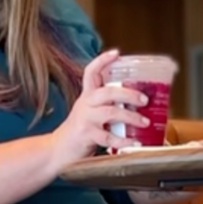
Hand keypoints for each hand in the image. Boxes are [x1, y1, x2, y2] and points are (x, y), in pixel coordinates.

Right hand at [52, 49, 152, 166]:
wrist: (58, 150)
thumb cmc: (79, 131)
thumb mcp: (89, 111)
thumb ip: (107, 104)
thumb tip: (136, 102)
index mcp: (87, 96)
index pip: (91, 72)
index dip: (102, 61)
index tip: (116, 53)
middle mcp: (85, 104)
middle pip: (108, 92)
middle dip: (129, 94)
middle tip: (144, 100)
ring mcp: (85, 119)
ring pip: (111, 112)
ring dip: (131, 116)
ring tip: (144, 121)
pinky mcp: (86, 135)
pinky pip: (108, 137)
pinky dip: (123, 140)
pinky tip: (133, 142)